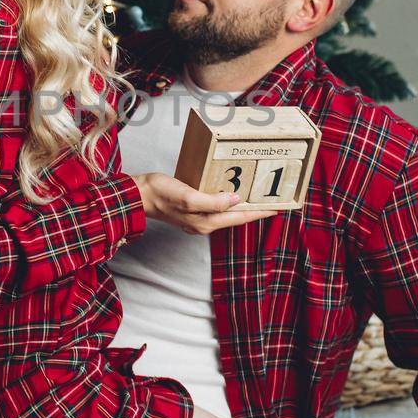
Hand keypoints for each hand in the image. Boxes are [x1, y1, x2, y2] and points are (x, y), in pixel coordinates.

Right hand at [132, 172, 277, 234]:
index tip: (278, 207)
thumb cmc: (161, 194)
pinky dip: (229, 203)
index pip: (240, 217)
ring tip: (257, 198)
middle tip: (273, 202)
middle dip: (255, 210)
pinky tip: (231, 195)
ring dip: (243, 208)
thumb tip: (235, 199)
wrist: (139, 196)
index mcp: (206, 222)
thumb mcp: (188, 196)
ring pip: (228, 214)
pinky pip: (217, 209)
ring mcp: (198, 219)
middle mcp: (204, 223)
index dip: (260, 212)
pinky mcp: (192, 211)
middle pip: (237, 218)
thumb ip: (212, 201)